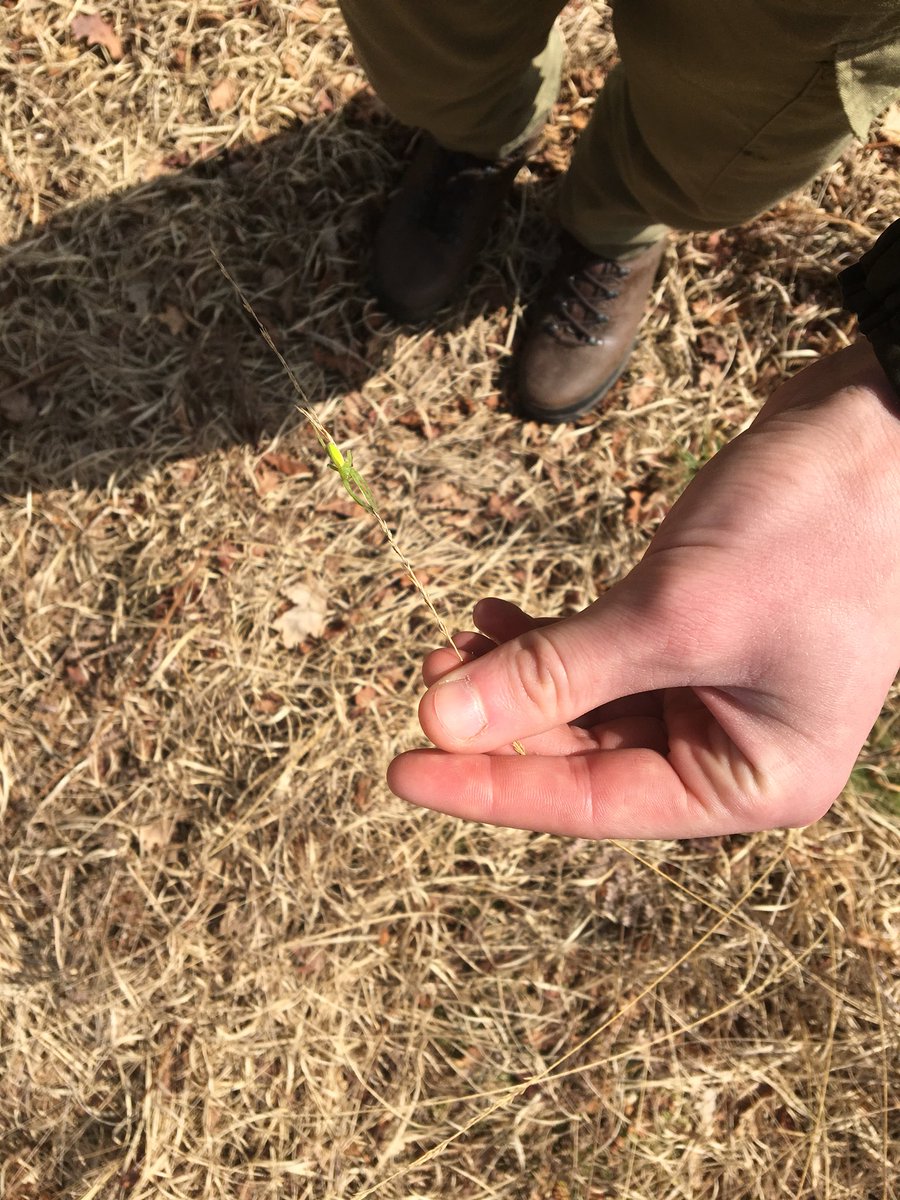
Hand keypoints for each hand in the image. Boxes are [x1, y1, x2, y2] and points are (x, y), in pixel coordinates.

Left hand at [388, 341, 899, 838]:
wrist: (888, 429)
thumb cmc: (814, 530)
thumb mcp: (672, 615)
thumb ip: (556, 675)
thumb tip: (442, 722)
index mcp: (751, 780)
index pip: (592, 801)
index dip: (490, 788)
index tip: (402, 772)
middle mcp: (734, 748)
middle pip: (585, 753)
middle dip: (502, 719)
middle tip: (427, 681)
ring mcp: (715, 689)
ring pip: (589, 703)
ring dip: (519, 676)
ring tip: (453, 642)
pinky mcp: (696, 632)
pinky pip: (606, 656)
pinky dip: (552, 640)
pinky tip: (499, 618)